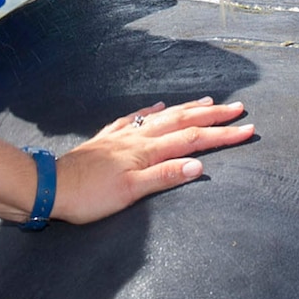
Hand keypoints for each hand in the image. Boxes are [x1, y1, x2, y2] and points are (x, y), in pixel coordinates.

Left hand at [50, 98, 252, 223]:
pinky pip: (134, 118)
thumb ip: (164, 176)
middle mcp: (137, 137)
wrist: (49, 187)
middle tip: (239, 108)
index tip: (248, 129)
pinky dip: (150, 111)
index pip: (193, 140)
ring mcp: (121, 136)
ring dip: (187, 109)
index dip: (222, 135)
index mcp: (147, 151)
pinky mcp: (106, 140)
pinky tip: (156, 106)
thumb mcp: (130, 192)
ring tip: (208, 102)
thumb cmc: (89, 196)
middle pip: (182, 122)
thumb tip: (199, 165)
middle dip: (213, 116)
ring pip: (161, 116)